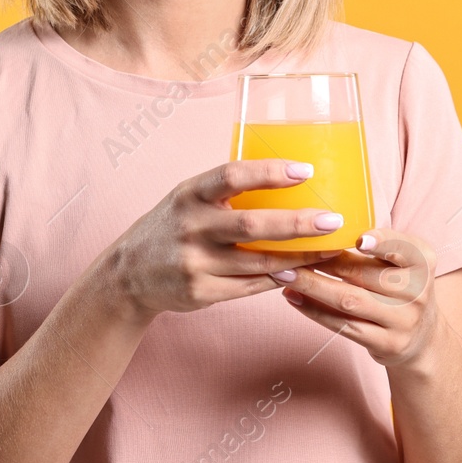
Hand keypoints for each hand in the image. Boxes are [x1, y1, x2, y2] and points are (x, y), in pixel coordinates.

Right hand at [101, 159, 345, 320]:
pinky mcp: (200, 292)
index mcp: (189, 194)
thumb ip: (226, 191)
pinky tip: (297, 272)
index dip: (270, 172)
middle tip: (332, 220)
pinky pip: (248, 286)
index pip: (232, 176)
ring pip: (257, 262)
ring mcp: (194, 263)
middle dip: (297, 223)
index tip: (306, 170)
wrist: (128, 274)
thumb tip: (289, 182)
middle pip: (251, 225)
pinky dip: (276, 279)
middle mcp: (190, 227)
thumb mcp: (188, 198)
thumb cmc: (173, 226)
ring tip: (329, 250)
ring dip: (298, 257)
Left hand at [269, 228, 439, 368]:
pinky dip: (314, 311)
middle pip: (364, 274)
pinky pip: (343, 326)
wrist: (422, 336)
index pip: (402, 247)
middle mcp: (418, 291)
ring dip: (311, 285)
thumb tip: (321, 225)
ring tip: (283, 273)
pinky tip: (293, 297)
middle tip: (290, 250)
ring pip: (349, 301)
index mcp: (423, 261)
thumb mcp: (402, 260)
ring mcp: (404, 321)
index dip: (382, 242)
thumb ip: (375, 244)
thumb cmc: (400, 286)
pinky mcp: (387, 344)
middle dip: (324, 261)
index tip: (359, 239)